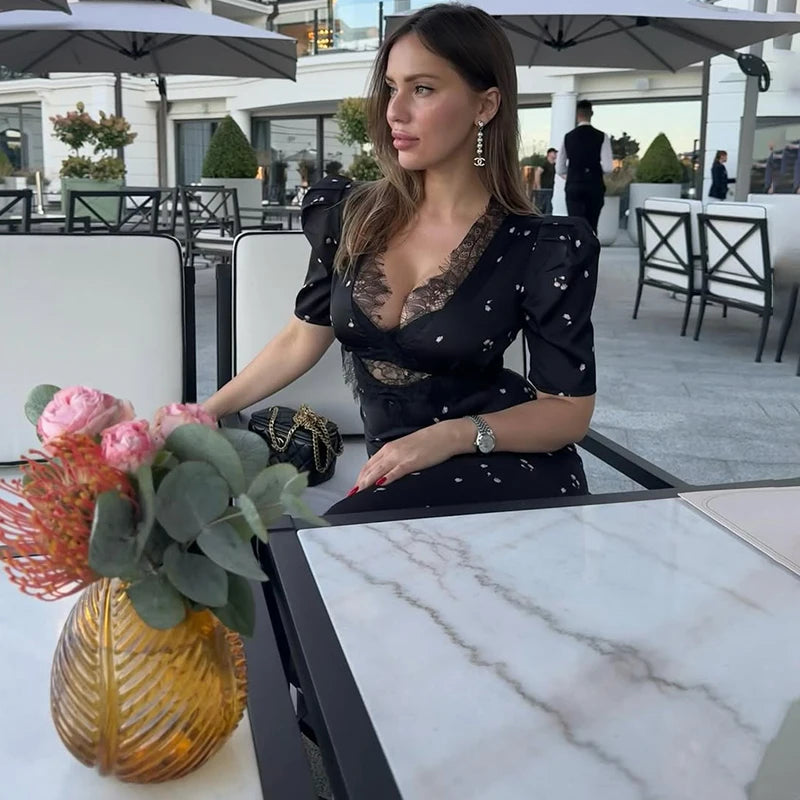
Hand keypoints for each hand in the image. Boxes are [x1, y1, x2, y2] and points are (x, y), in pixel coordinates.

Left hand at [349, 419, 471, 493]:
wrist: (445, 435)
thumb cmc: (429, 442)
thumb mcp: (407, 449)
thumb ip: (396, 459)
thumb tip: (387, 471)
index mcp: (389, 448)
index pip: (369, 464)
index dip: (360, 476)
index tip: (355, 487)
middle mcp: (391, 451)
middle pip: (369, 469)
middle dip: (359, 482)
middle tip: (352, 494)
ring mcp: (400, 456)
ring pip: (378, 471)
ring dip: (366, 483)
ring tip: (359, 493)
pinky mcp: (411, 462)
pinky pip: (395, 471)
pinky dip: (386, 478)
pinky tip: (379, 485)